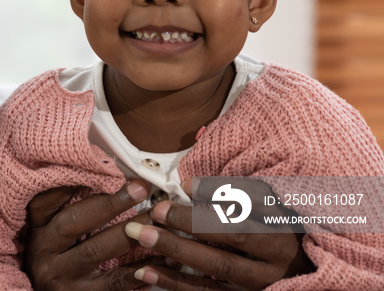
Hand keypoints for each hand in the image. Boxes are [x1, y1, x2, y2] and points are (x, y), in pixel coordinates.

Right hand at [24, 179, 164, 290]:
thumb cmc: (56, 258)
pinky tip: (160, 257)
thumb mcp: (50, 234)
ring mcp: (60, 275)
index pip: (47, 198)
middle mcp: (43, 250)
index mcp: (36, 228)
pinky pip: (113, 281)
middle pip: (73, 221)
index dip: (71, 180)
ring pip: (94, 251)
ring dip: (129, 233)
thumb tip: (105, 174)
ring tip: (155, 219)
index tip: (103, 165)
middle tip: (139, 189)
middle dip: (109, 203)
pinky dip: (139, 269)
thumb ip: (67, 208)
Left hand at [125, 178, 314, 289]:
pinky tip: (144, 271)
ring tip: (142, 235)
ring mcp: (263, 280)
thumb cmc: (284, 231)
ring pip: (217, 265)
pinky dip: (173, 283)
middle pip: (234, 234)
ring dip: (175, 251)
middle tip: (158, 210)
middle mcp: (279, 253)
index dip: (220, 190)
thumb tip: (194, 167)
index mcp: (287, 220)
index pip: (256, 200)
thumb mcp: (277, 204)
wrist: (304, 273)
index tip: (186, 184)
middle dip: (192, 221)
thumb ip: (243, 187)